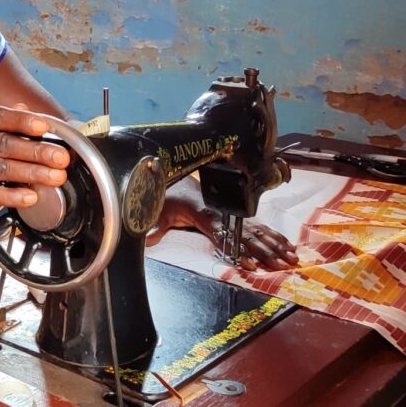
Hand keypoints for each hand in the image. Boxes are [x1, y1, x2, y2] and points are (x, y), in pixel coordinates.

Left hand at [146, 198, 298, 270]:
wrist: (176, 173)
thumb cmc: (168, 194)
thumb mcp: (158, 208)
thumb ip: (154, 225)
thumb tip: (147, 238)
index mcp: (204, 213)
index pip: (225, 234)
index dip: (238, 249)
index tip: (251, 263)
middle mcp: (223, 213)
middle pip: (248, 234)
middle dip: (266, 250)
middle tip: (282, 265)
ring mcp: (232, 214)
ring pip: (257, 231)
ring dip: (276, 245)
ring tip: (292, 258)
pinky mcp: (236, 215)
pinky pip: (258, 226)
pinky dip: (274, 236)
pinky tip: (287, 246)